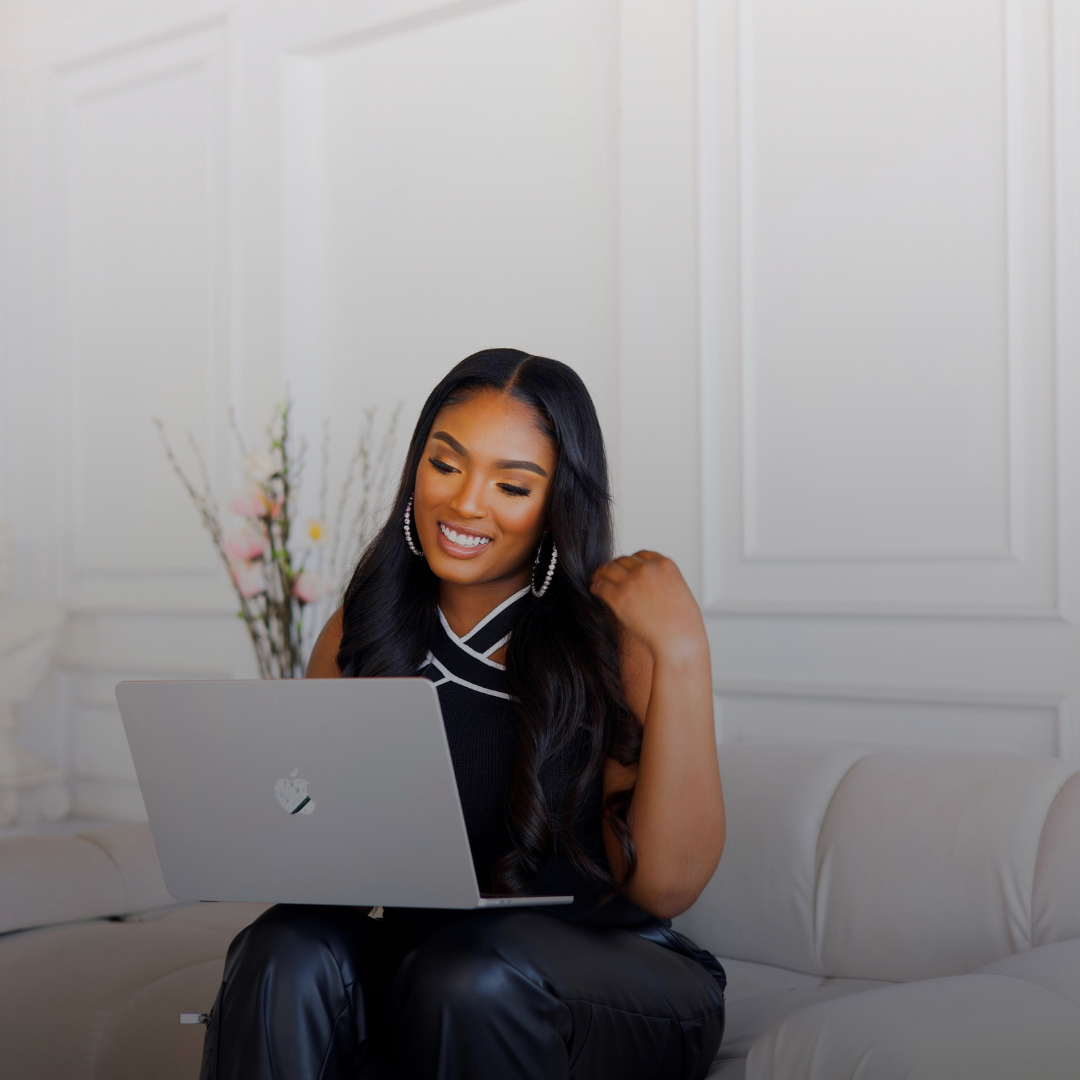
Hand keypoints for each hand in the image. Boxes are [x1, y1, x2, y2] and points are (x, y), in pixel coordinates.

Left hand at [590, 551, 707, 664]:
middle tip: (607, 575)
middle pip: (623, 560)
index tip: (625, 570)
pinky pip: (600, 586)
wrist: (679, 640)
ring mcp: (631, 581)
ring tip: (597, 580)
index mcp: (664, 564)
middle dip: (616, 568)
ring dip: (602, 574)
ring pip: (608, 569)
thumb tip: (650, 586)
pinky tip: (595, 590)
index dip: (631, 563)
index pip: (641, 555)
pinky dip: (596, 587)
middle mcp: (647, 568)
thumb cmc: (684, 624)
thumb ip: (665, 582)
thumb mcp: (679, 592)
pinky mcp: (618, 597)